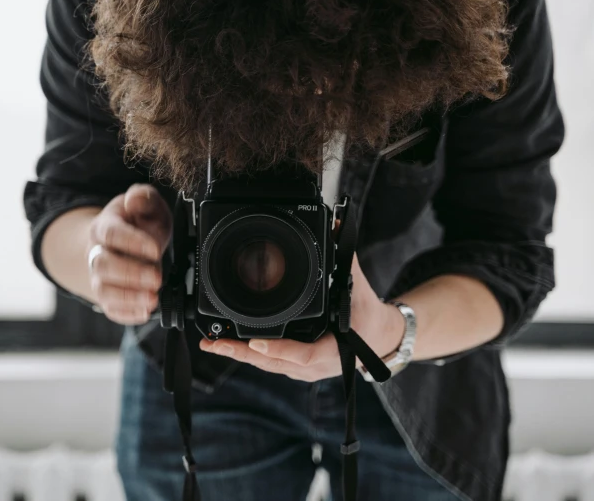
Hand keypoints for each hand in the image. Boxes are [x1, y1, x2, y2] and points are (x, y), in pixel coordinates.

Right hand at [87, 184, 171, 324]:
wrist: (121, 243)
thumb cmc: (138, 223)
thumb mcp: (146, 205)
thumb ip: (144, 198)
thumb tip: (135, 199)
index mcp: (104, 226)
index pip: (111, 234)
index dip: (132, 242)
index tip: (155, 249)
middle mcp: (97, 253)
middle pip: (102, 265)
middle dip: (130, 273)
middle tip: (156, 276)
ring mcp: (99, 277)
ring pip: (104, 291)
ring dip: (128, 297)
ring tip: (153, 298)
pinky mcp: (108, 297)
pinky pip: (110, 309)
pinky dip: (127, 313)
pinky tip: (144, 312)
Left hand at [199, 255, 405, 381]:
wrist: (381, 338)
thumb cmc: (368, 314)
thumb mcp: (358, 285)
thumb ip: (345, 256)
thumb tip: (336, 224)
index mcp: (334, 348)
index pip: (303, 356)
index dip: (280, 350)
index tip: (257, 342)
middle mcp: (318, 365)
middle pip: (276, 364)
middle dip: (244, 353)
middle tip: (216, 343)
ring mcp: (307, 370)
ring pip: (269, 366)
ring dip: (240, 355)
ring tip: (212, 344)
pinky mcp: (298, 368)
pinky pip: (272, 363)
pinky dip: (250, 355)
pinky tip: (229, 346)